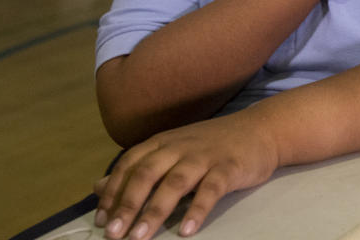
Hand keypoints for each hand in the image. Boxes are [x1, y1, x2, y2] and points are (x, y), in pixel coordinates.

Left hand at [93, 111, 278, 238]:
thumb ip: (137, 168)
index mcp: (163, 143)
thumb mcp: (172, 150)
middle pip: (148, 173)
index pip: (130, 165)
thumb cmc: (213, 144)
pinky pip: (211, 189)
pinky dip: (198, 209)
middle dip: (127, 205)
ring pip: (175, 182)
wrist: (261, 130)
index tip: (101, 220)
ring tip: (141, 236)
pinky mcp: (229, 167)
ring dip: (156, 210)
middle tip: (114, 234)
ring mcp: (205, 156)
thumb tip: (98, 187)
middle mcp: (180, 147)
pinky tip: (187, 229)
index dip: (113, 192)